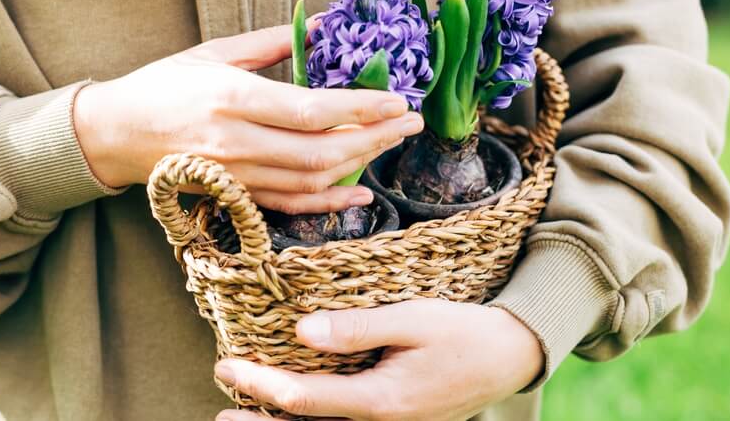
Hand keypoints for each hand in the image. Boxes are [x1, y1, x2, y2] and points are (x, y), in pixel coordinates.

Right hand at [73, 25, 422, 213]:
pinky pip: (290, 206)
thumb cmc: (164, 84)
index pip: (311, 111)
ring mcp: (235, 176)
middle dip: (375, 138)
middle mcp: (236, 143)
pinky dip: (329, 203)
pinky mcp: (234, 197)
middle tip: (412, 123)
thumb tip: (325, 25)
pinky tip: (361, 193)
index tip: (399, 100)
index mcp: (232, 98)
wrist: (116, 134)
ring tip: (392, 144)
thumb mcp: (214, 51)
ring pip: (311, 181)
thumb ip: (272, 42)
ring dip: (359, 166)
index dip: (361, 109)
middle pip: (320, 151)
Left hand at [213, 298, 544, 420]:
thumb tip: (301, 332)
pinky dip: (314, 419)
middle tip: (221, 411)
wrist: (508, 359)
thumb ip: (358, 327)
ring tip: (243, 415)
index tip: (226, 366)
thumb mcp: (414, 319)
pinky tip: (295, 408)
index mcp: (382, 400)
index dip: (259, 385)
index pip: (305, 399)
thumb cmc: (462, 333)